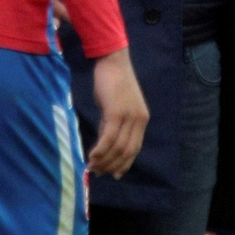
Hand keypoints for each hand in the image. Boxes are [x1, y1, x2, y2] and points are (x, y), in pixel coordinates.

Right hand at [88, 49, 148, 177]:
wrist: (112, 61)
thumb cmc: (111, 82)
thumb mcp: (114, 106)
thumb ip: (112, 125)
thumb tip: (104, 144)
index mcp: (142, 119)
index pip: (135, 148)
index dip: (124, 163)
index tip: (114, 174)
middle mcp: (138, 120)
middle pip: (127, 151)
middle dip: (112, 165)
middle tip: (98, 172)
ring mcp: (129, 117)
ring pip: (117, 147)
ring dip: (104, 160)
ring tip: (92, 167)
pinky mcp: (116, 113)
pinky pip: (109, 138)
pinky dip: (100, 150)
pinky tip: (92, 156)